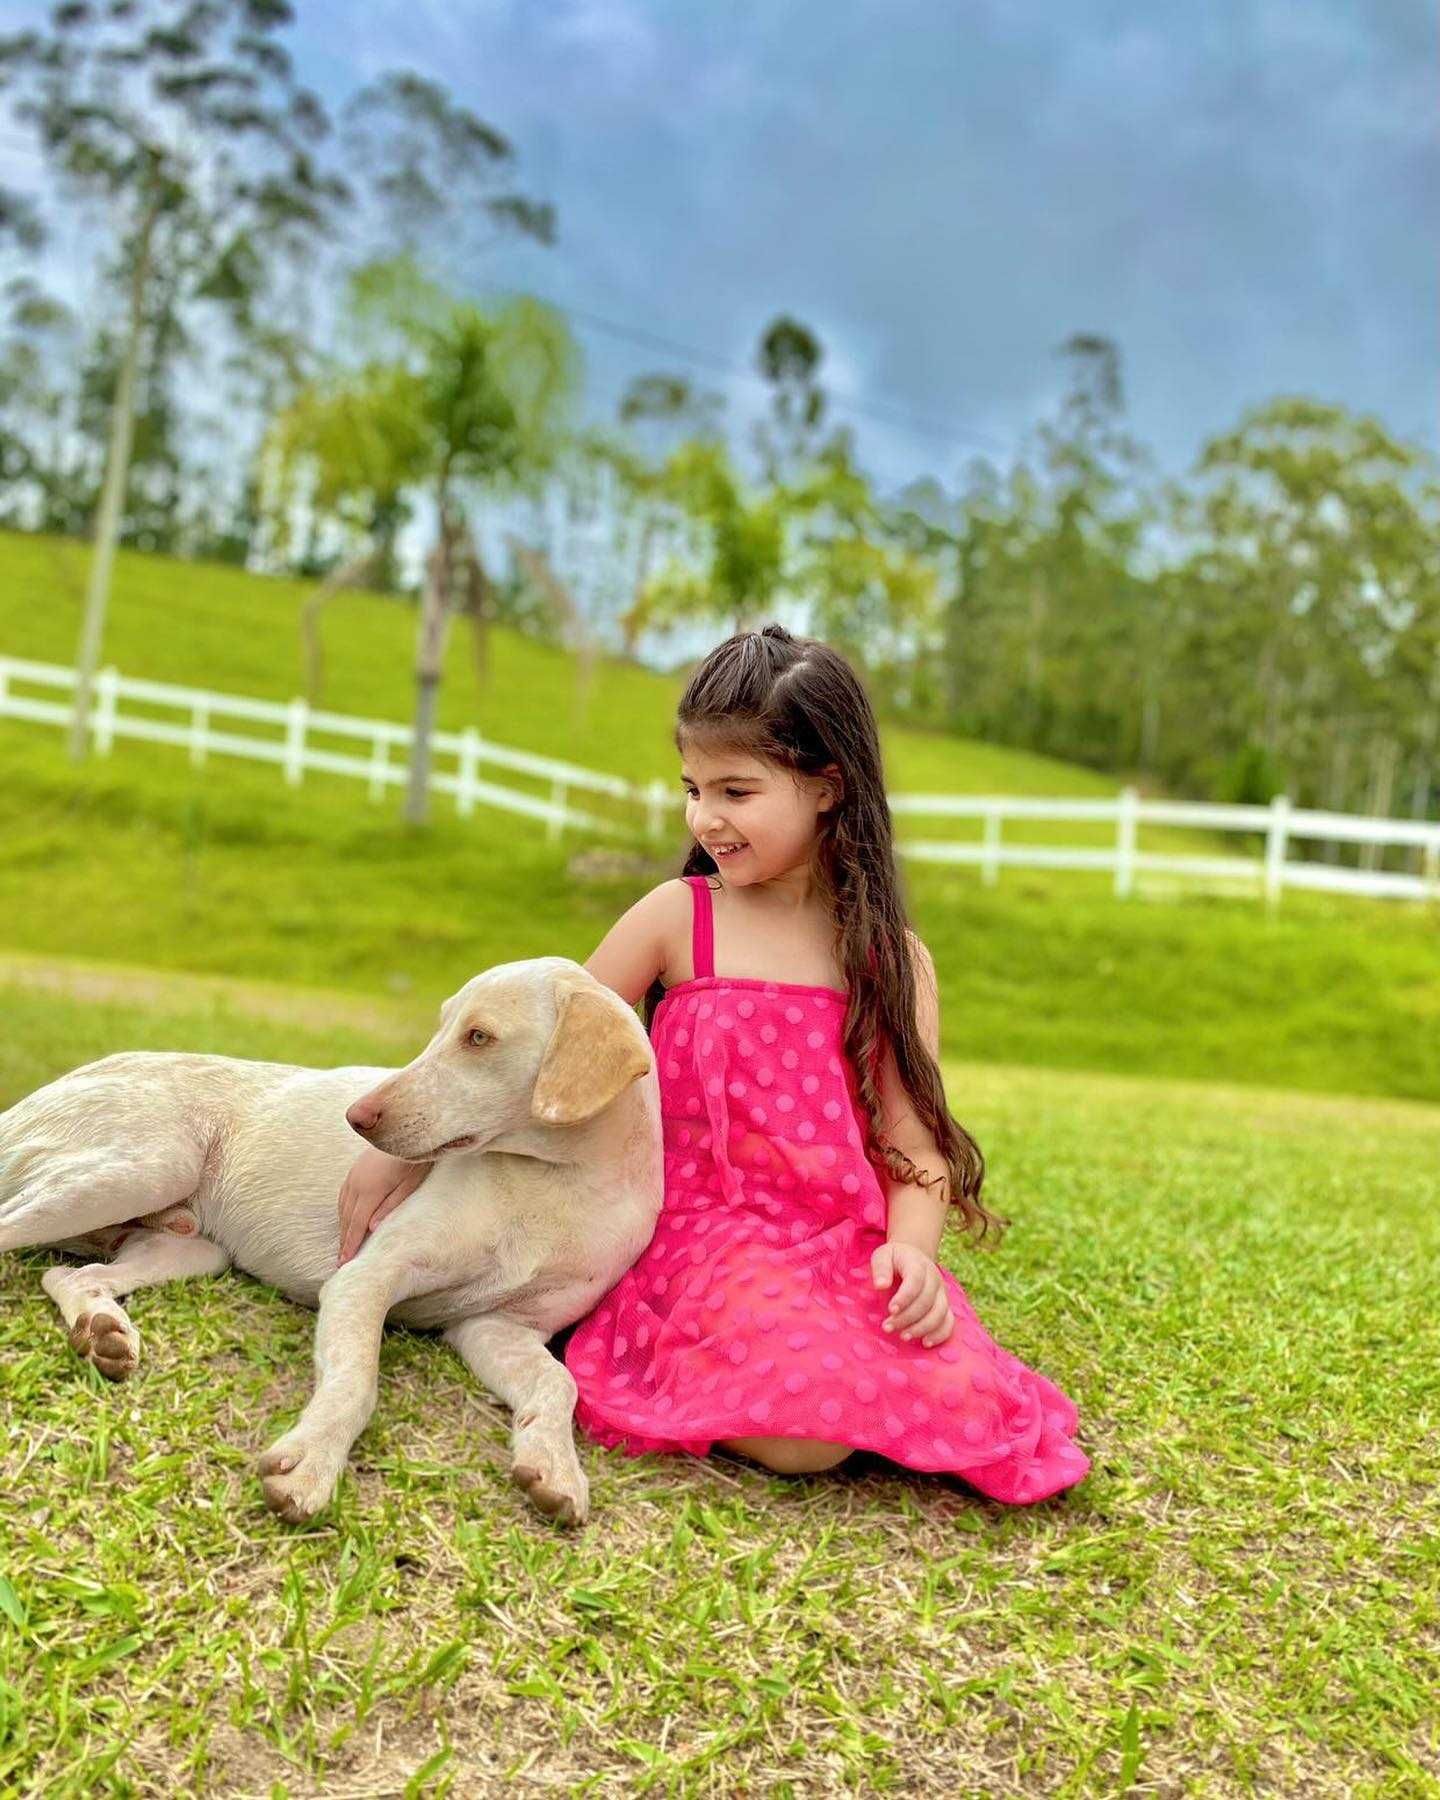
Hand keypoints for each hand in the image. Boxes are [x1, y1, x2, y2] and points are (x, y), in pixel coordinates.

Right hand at [337, 1146, 430, 1264]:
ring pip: (343, 1207)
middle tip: (341, 1261)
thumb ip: (390, 1206)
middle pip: (347, 1218)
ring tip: (343, 1245)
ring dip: (342, 1227)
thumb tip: (371, 1228)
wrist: (405, 1132)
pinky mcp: (354, 1170)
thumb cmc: (413, 1161)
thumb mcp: (409, 1185)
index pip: (357, 1224)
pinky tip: (346, 1220)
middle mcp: (357, 1183)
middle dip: (344, 1240)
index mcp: (371, 1189)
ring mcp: (353, 1176)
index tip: (344, 1262)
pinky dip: (343, 1211)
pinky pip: (343, 1195)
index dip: (351, 1244)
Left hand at [870, 1241, 954, 1346]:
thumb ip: (881, 1268)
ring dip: (922, 1328)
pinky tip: (925, 1342)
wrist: (913, 1257)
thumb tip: (880, 1285)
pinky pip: (949, 1321)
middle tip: (887, 1327)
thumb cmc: (894, 1259)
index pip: (915, 1280)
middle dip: (907, 1317)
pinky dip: (940, 1334)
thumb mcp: (882, 1256)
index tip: (890, 1309)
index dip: (904, 1297)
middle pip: (926, 1300)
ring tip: (903, 1337)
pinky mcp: (945, 1306)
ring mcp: (942, 1293)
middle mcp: (934, 1278)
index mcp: (918, 1264)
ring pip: (939, 1313)